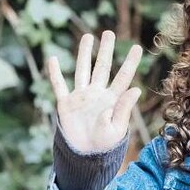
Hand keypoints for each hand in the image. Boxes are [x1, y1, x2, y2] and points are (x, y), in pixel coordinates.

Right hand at [46, 30, 142, 153]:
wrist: (85, 157)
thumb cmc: (104, 146)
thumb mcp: (117, 128)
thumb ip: (124, 108)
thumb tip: (136, 89)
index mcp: (112, 100)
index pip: (123, 77)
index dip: (130, 62)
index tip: (137, 47)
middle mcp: (97, 94)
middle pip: (102, 67)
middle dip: (105, 50)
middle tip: (108, 32)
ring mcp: (81, 97)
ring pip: (82, 70)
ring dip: (84, 54)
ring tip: (87, 37)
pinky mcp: (66, 104)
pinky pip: (59, 85)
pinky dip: (55, 73)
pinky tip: (53, 58)